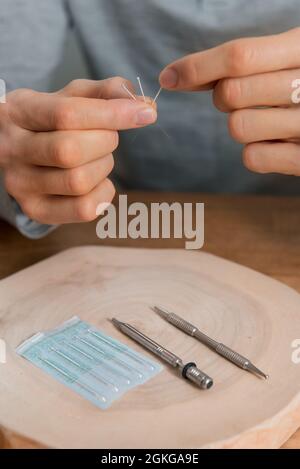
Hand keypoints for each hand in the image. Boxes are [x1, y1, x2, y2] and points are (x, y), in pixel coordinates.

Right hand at [0, 77, 156, 223]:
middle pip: (70, 151)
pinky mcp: (35, 210)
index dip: (112, 114)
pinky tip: (96, 180)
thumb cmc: (51, 120)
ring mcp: (20, 184)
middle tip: (107, 137)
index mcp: (18, 112)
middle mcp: (12, 150)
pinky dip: (103, 193)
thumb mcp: (70, 96)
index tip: (145, 113)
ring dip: (103, 167)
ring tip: (97, 157)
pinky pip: (84, 209)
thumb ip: (105, 93)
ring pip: (78, 181)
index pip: (66, 114)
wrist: (20, 151)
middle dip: (105, 142)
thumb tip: (143, 104)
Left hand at [160, 27, 299, 175]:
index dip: (197, 67)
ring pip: (239, 127)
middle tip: (238, 96)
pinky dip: (255, 152)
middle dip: (222, 96)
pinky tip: (274, 141)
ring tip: (264, 118)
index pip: (240, 57)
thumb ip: (245, 60)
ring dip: (240, 124)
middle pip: (233, 93)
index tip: (170, 76)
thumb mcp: (289, 56)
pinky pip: (253, 158)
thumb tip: (178, 75)